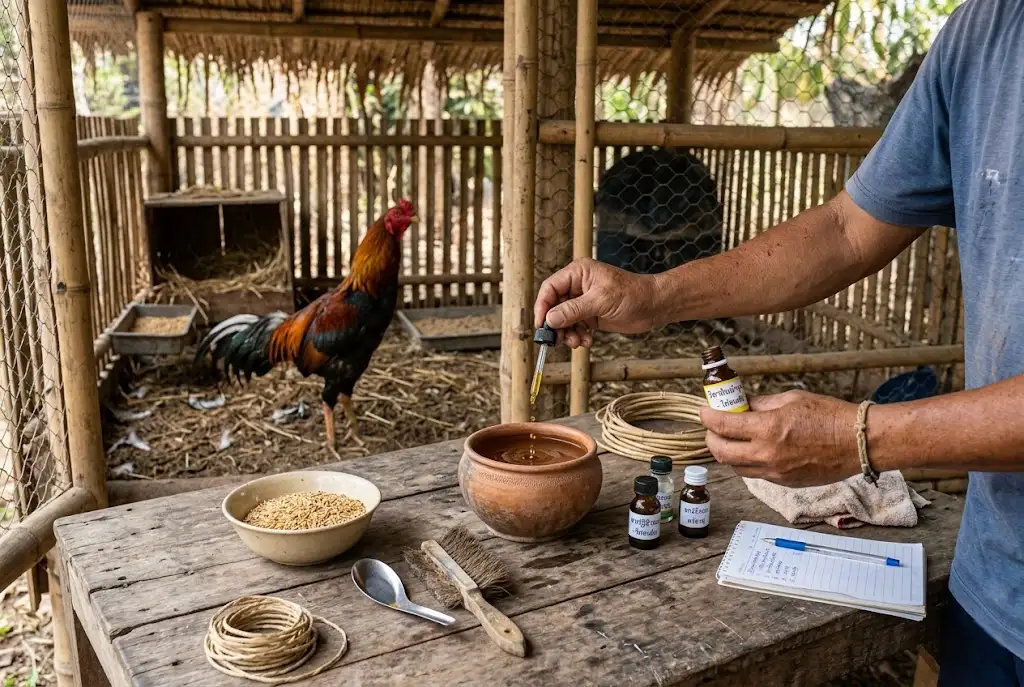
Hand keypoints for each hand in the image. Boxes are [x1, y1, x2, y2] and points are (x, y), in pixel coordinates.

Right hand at [533, 258, 659, 347]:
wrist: (654, 306)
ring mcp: (583, 302)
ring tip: (577, 342)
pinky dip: (577, 336)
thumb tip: (550, 319)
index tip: (542, 325)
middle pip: (554, 306)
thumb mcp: (601, 301)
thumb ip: (574, 310)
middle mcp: (578, 286)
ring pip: (563, 320)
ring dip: (567, 333)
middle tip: (559, 339)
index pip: (550, 288)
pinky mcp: (590, 315)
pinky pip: (575, 327)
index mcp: (578, 273)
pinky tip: (587, 342)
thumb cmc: (632, 294)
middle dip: (556, 324)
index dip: (543, 306)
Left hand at [699, 390, 860, 486]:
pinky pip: (755, 475)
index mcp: (768, 429)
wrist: (858, 442)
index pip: (723, 426)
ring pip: (736, 468)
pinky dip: (746, 463)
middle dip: (711, 439)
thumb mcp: (790, 399)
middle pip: (721, 453)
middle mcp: (767, 454)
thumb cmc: (829, 416)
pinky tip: (752, 450)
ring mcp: (775, 473)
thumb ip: (760, 404)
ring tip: (731, 439)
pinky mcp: (785, 483)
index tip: (704, 411)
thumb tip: (740, 404)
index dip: (707, 417)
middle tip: (713, 428)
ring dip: (727, 453)